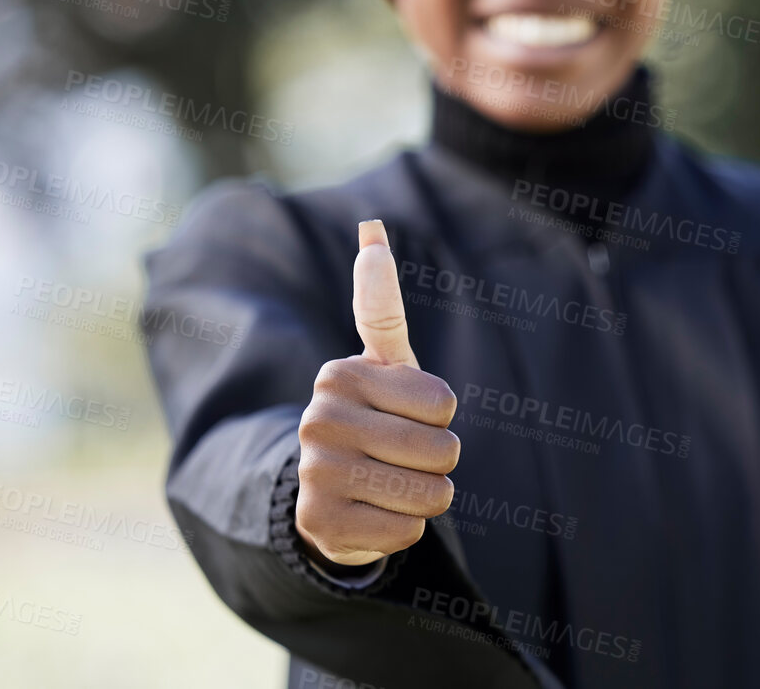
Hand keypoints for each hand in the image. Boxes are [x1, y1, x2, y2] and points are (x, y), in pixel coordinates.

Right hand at [295, 220, 460, 567]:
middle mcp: (319, 419)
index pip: (444, 404)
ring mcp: (316, 473)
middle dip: (440, 461)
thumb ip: (381, 304)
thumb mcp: (384, 364)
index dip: (441, 416)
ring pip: (429, 495)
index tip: (407, 414)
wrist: (330, 492)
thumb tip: (372, 227)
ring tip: (393, 484)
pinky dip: (404, 527)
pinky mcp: (321, 523)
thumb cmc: (374, 417)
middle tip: (404, 456)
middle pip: (442, 452)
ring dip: (426, 496)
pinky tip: (375, 513)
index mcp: (340, 375)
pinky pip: (407, 531)